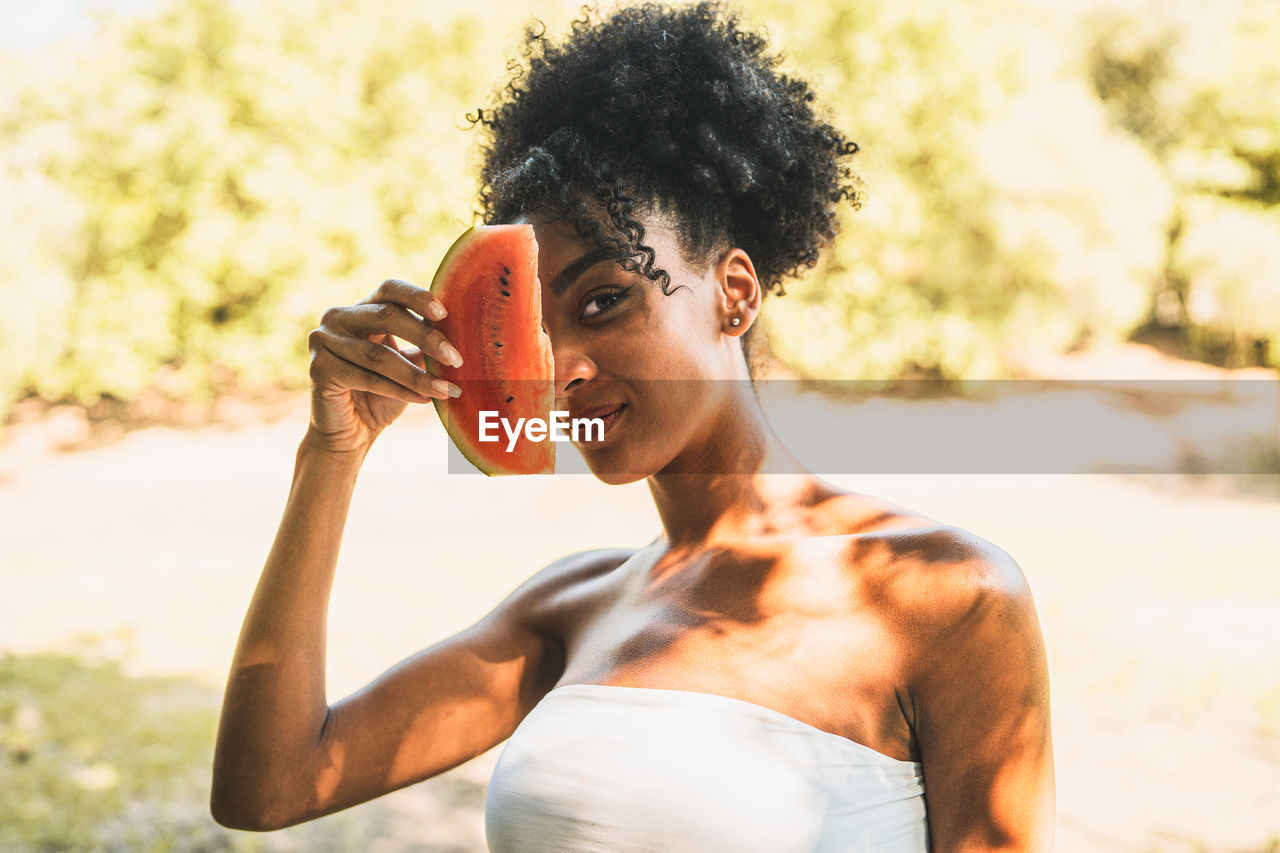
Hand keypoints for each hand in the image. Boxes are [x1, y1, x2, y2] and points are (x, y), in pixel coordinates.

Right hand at [305, 278, 463, 454]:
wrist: (350, 435)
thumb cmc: (382, 396)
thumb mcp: (408, 365)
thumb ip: (425, 347)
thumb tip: (464, 335)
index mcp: (362, 309)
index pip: (390, 289)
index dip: (417, 297)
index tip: (444, 313)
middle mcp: (338, 317)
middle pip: (387, 315)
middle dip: (426, 337)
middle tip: (457, 359)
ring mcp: (323, 340)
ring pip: (379, 355)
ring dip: (418, 375)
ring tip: (447, 389)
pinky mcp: (318, 368)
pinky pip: (367, 378)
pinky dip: (400, 390)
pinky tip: (424, 400)